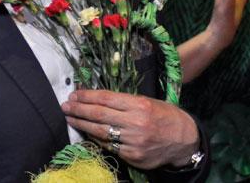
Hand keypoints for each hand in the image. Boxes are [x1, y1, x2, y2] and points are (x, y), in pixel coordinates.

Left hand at [62, 90, 199, 169]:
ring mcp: (133, 141)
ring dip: (82, 125)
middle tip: (65, 106)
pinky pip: (109, 146)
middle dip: (79, 110)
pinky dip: (96, 139)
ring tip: (71, 119)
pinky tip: (88, 133)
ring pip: (101, 132)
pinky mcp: (133, 156)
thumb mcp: (147, 101)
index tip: (75, 94)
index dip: (87, 96)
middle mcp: (135, 123)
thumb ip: (124, 102)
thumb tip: (97, 98)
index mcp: (139, 105)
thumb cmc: (164, 116)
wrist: (184, 140)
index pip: (106, 98)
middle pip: (99, 115)